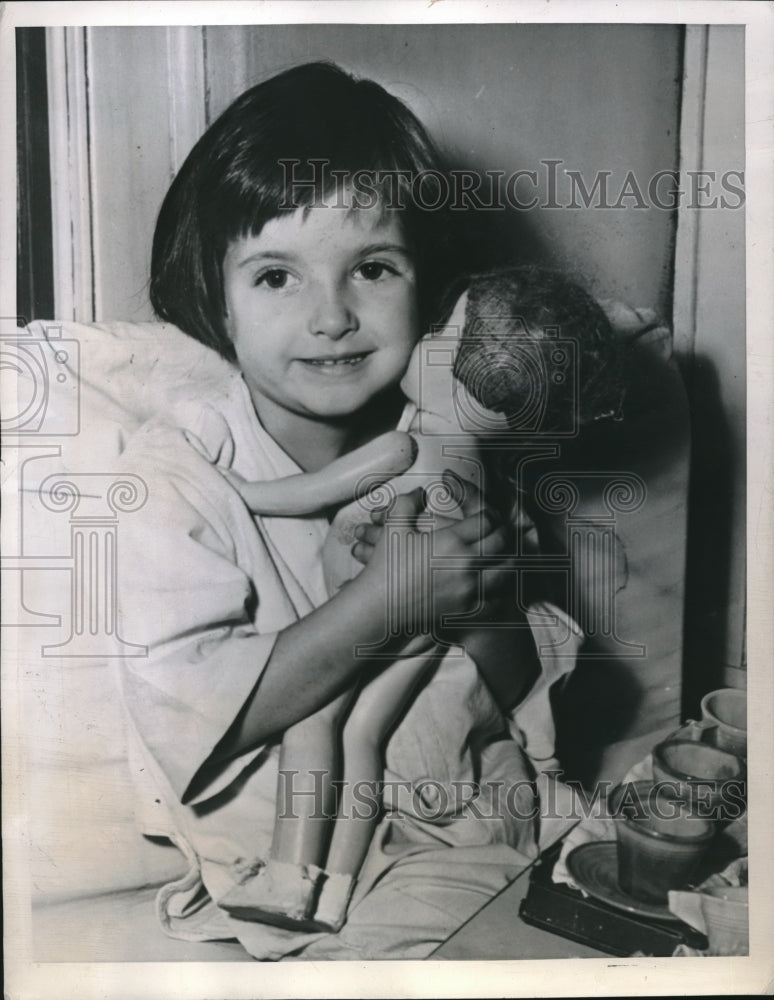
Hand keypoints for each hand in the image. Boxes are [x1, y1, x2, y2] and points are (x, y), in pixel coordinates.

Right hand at [356, 471, 513, 643]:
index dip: (489, 513)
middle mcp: (466, 565)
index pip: (487, 519)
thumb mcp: (393, 526)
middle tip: (497, 529)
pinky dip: (501, 586)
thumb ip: (408, 502)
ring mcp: (469, 589)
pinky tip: (494, 580)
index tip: (484, 514)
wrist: (378, 609)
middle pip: (502, 542)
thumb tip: (420, 492)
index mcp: (451, 541)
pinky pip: (497, 596)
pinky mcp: (467, 609)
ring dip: (507, 557)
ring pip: (506, 570)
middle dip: (502, 532)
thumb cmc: (385, 567)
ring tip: (502, 552)